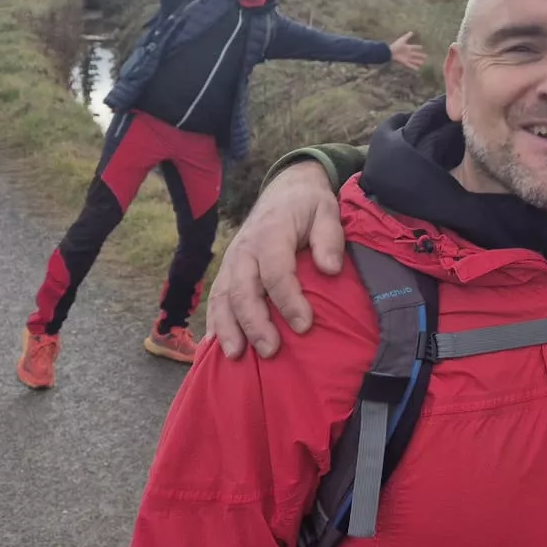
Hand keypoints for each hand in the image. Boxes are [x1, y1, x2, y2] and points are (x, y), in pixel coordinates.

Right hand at [207, 161, 343, 357]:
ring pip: (223, 298)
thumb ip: (329, 238)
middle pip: (243, 290)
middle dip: (255, 323)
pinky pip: (216, 299)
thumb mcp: (326, 211)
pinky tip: (216, 348)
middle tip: (271, 350)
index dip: (288, 301)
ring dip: (228, 328)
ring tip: (236, 357)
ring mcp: (231, 262)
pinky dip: (215, 323)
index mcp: (271, 234)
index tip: (305, 325)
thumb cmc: (308, 205)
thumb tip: (331, 268)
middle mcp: (245, 250)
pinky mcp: (226, 271)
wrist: (286, 190)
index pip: (276, 272)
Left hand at [388, 32, 426, 68]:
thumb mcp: (402, 40)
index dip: (418, 47)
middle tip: (426, 56)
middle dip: (420, 55)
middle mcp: (408, 53)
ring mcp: (407, 58)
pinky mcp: (405, 62)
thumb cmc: (396, 45)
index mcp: (408, 47)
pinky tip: (418, 69)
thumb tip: (411, 31)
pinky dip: (414, 67)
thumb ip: (407, 36)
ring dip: (418, 61)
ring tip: (423, 63)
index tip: (422, 47)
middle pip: (416, 54)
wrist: (390, 52)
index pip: (414, 47)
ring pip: (414, 60)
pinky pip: (410, 65)